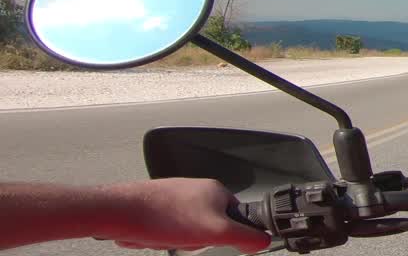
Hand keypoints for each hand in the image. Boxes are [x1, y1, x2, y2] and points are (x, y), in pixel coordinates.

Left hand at [95, 178, 271, 252]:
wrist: (120, 212)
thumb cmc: (164, 216)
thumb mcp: (214, 230)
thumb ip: (244, 236)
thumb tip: (264, 241)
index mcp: (215, 190)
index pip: (234, 218)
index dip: (222, 234)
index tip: (209, 239)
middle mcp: (196, 190)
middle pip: (207, 227)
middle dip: (192, 241)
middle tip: (182, 239)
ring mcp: (175, 196)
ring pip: (183, 230)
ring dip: (171, 240)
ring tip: (160, 236)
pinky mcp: (156, 206)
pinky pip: (164, 229)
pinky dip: (157, 236)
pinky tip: (150, 235)